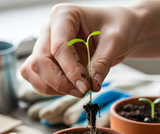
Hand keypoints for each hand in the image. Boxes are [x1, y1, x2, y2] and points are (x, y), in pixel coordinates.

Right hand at [20, 0, 159, 97]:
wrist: (126, 28)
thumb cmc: (125, 25)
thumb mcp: (121, 38)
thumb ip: (106, 59)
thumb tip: (93, 84)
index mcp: (64, 15)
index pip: (56, 45)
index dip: (70, 70)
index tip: (88, 86)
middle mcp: (49, 28)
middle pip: (38, 61)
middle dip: (60, 82)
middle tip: (85, 92)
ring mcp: (46, 45)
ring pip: (32, 72)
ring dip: (52, 88)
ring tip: (80, 92)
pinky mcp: (49, 60)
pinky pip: (37, 79)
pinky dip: (49, 89)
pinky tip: (72, 90)